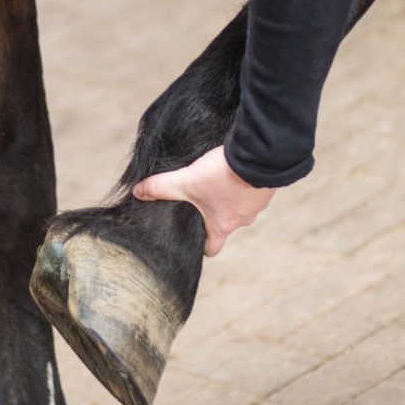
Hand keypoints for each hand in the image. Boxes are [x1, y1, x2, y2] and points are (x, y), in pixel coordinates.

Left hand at [133, 146, 275, 256]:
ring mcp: (257, 205)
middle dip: (213, 214)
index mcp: (222, 226)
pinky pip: (252, 191)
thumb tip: (137, 192)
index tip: (191, 234)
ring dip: (229, 196)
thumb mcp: (186, 180)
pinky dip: (243, 183)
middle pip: (224, 224)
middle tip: (200, 199)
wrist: (259, 156)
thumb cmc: (224, 175)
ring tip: (216, 180)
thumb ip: (161, 186)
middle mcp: (242, 220)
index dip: (200, 244)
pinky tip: (233, 170)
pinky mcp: (266, 188)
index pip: (212, 248)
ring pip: (239, 207)